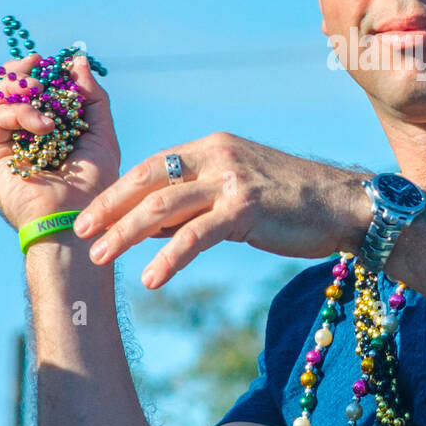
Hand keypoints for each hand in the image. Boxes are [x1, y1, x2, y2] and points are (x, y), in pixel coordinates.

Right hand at [0, 53, 120, 231]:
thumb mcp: (101, 133)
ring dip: (18, 88)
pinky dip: (19, 111)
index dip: (36, 71)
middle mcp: (17, 137)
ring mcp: (1, 147)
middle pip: (3, 90)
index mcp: (41, 131)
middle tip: (37, 65)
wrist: (79, 220)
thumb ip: (91, 97)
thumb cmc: (94, 185)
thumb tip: (77, 60)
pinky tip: (45, 126)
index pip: (28, 91)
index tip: (51, 61)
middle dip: (20, 72)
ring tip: (42, 96)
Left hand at [71, 132, 373, 287]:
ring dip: (126, 234)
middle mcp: (218, 155)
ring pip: (163, 207)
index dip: (116, 191)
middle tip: (80, 234)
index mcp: (212, 146)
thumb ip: (196, 203)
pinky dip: (168, 258)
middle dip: (109, 209)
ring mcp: (232, 180)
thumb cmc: (293, 203)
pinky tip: (151, 278)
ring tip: (101, 258)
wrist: (345, 205)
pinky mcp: (246, 208)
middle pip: (148, 181)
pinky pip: (196, 235)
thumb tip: (150, 227)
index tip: (88, 215)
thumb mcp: (238, 192)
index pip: (151, 166)